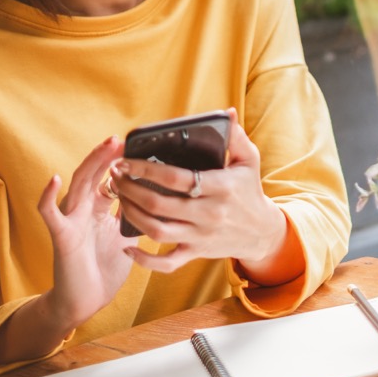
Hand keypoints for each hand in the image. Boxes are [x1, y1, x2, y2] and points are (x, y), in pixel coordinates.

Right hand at [36, 135, 134, 329]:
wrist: (85, 301)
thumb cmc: (104, 269)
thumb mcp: (126, 236)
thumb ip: (135, 215)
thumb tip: (159, 198)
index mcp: (98, 209)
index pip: (108, 178)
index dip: (119, 162)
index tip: (136, 146)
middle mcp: (83, 210)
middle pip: (93, 174)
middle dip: (107, 156)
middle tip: (121, 138)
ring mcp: (70, 220)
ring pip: (78, 185)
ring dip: (90, 164)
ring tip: (104, 147)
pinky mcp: (61, 236)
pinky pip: (50, 214)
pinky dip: (48, 196)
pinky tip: (53, 179)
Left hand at [112, 108, 288, 275]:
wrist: (261, 232)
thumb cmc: (249, 191)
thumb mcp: (249, 160)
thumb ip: (236, 136)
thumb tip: (228, 112)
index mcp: (221, 187)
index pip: (177, 178)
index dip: (146, 169)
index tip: (126, 160)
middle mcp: (209, 214)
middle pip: (160, 204)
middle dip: (131, 189)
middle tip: (115, 176)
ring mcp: (201, 236)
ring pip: (157, 231)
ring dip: (132, 215)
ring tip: (119, 197)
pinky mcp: (196, 253)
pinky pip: (166, 264)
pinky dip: (144, 260)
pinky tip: (127, 246)